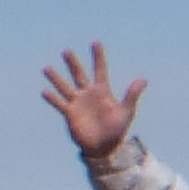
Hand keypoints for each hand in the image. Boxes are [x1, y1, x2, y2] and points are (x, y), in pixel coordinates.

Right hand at [42, 44, 142, 161]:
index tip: (95, 42)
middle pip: (79, 75)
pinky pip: (59, 104)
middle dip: (73, 63)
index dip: (98, 57)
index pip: (100, 70)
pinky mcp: (70, 114)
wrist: (105, 147)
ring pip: (65, 87)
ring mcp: (78, 103)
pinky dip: (52, 98)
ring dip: (56, 78)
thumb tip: (143, 79)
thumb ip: (132, 95)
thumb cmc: (117, 130)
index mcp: (103, 91)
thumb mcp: (127, 112)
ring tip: (47, 68)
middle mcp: (88, 94)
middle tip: (66, 51)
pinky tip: (45, 91)